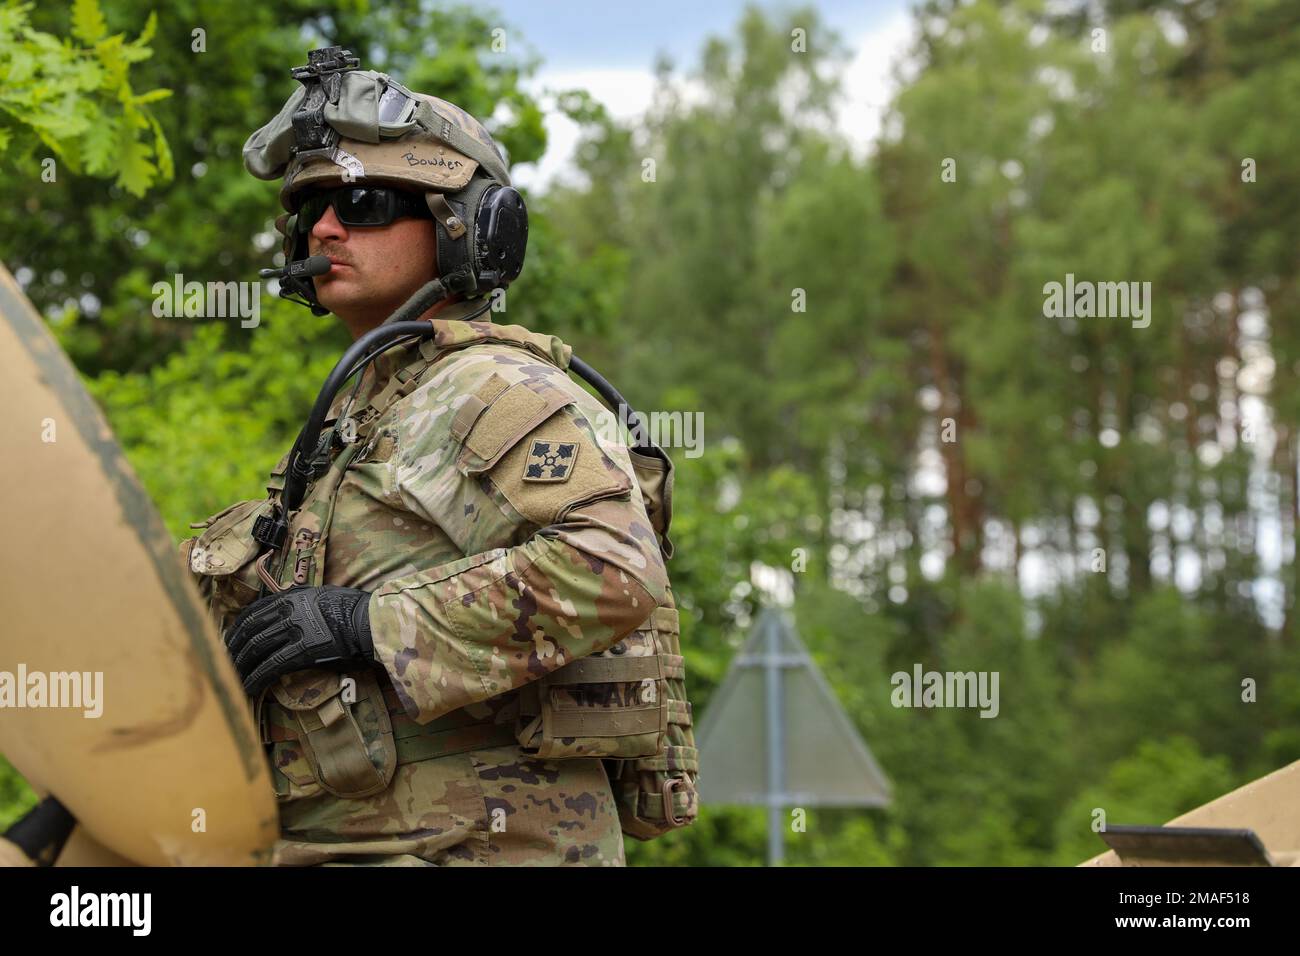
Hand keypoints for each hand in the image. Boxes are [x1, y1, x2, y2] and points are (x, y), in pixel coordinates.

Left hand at [223, 586, 373, 696]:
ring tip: (232, 678)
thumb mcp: (323, 596)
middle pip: (250, 630)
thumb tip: (287, 613)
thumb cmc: (355, 611)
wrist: (373, 623)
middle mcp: (289, 610)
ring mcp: (295, 630)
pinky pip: (271, 666)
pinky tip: (247, 687)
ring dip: (240, 665)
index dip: (237, 628)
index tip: (230, 640)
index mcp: (292, 596)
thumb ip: (301, 603)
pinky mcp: (303, 651)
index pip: (254, 612)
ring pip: (256, 648)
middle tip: (224, 663)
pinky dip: (255, 678)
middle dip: (233, 648)